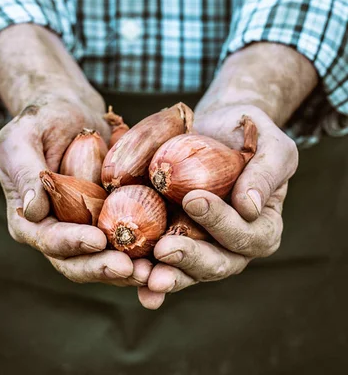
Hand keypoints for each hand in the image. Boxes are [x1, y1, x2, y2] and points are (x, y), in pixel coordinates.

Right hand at [0, 93, 152, 287]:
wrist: (72, 110)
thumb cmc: (40, 119)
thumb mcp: (21, 138)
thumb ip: (24, 172)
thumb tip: (32, 211)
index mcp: (29, 219)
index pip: (47, 239)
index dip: (71, 243)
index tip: (97, 240)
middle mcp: (57, 231)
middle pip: (77, 262)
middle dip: (103, 267)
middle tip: (131, 269)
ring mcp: (87, 228)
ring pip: (106, 259)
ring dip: (128, 270)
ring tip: (153, 272)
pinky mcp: (113, 218)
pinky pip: (128, 240)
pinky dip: (146, 251)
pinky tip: (168, 251)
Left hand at [138, 104, 297, 308]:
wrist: (216, 126)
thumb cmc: (250, 132)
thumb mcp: (271, 145)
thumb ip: (266, 174)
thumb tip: (250, 207)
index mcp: (263, 228)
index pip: (245, 235)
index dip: (221, 223)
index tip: (193, 199)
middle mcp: (234, 247)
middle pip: (215, 264)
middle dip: (189, 259)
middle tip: (163, 250)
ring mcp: (203, 247)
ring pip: (186, 272)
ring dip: (165, 277)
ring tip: (143, 276)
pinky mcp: (175, 240)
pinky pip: (162, 263)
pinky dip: (147, 273)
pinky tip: (131, 275)